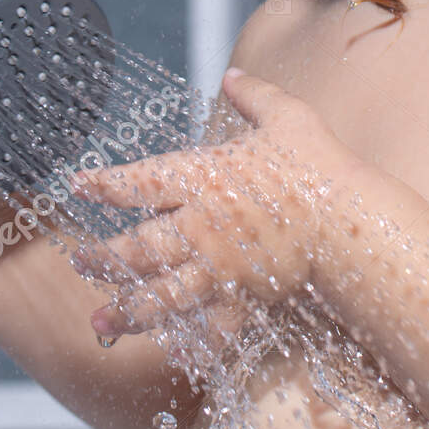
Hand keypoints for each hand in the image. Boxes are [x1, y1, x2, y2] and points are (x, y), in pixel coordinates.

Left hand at [74, 68, 364, 339]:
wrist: (350, 220)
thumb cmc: (318, 164)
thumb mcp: (287, 117)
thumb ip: (255, 95)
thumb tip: (233, 74)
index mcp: (203, 177)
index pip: (139, 181)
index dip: (105, 184)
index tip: (77, 187)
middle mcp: (201, 225)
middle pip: (139, 247)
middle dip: (104, 259)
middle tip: (80, 265)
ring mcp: (220, 267)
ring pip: (162, 294)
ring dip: (128, 310)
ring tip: (100, 322)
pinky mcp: (245, 296)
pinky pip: (211, 326)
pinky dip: (192, 343)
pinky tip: (173, 354)